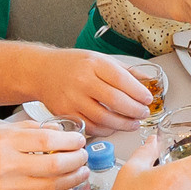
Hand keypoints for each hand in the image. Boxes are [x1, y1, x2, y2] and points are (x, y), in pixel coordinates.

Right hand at [0, 122, 87, 189]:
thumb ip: (23, 130)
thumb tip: (53, 131)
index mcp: (3, 142)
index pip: (48, 140)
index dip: (71, 141)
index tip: (79, 140)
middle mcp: (6, 164)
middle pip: (56, 165)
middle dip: (77, 161)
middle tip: (84, 156)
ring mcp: (7, 187)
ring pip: (52, 186)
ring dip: (73, 180)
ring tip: (81, 173)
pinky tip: (65, 189)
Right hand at [34, 49, 153, 132]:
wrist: (42, 72)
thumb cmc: (72, 65)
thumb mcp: (100, 59)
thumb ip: (125, 71)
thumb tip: (148, 80)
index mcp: (94, 64)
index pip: (123, 80)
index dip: (139, 93)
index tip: (148, 99)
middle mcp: (82, 81)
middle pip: (116, 101)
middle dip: (135, 111)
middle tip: (143, 113)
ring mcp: (72, 99)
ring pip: (104, 118)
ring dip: (123, 124)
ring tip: (133, 123)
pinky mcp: (66, 114)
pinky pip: (91, 127)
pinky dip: (106, 130)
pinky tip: (114, 127)